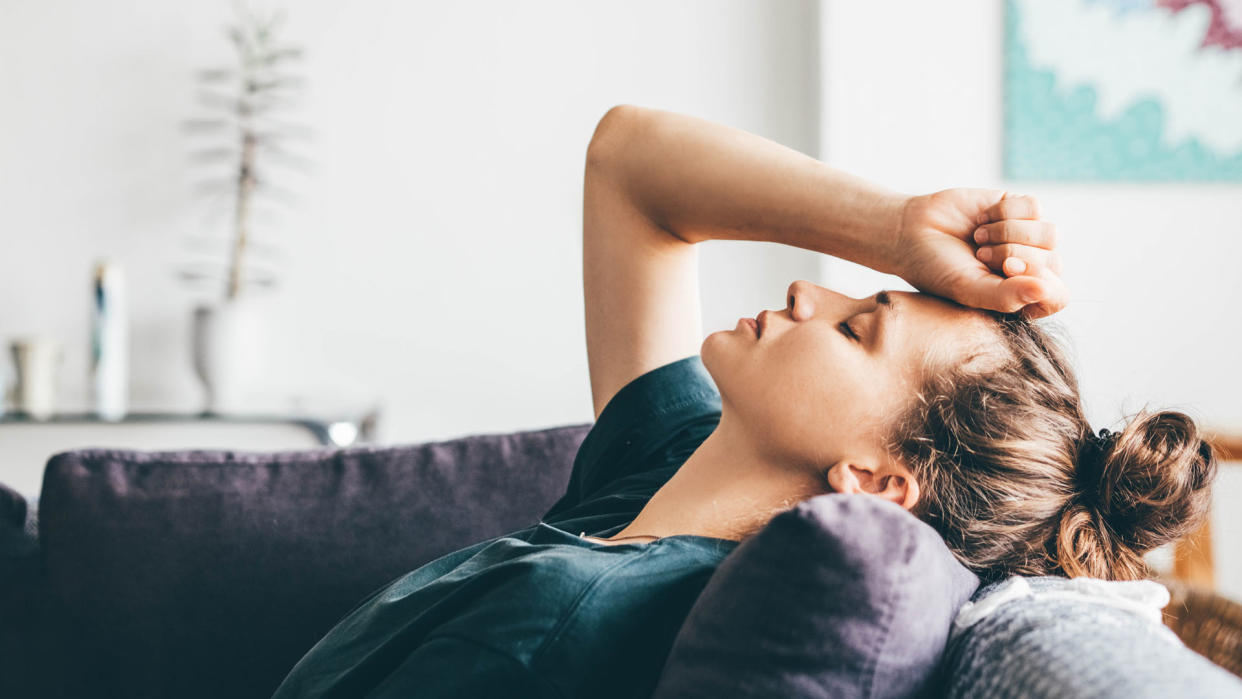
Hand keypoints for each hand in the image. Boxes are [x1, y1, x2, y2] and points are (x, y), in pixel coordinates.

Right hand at [892, 189, 1066, 318]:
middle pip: (1053, 262)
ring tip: (979, 238)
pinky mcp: (1019, 209)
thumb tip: (1046, 290)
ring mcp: (1027, 238)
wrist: (911, 231)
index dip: (1037, 281)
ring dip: (1008, 234)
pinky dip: (1005, 212)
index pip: (1056, 296)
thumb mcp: (969, 290)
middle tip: (980, 255)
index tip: (1005, 270)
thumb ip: (1007, 296)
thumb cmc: (937, 269)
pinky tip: (983, 219)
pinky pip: (1034, 207)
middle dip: (1013, 255)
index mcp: (1020, 297)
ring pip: (1049, 234)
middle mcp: (1029, 269)